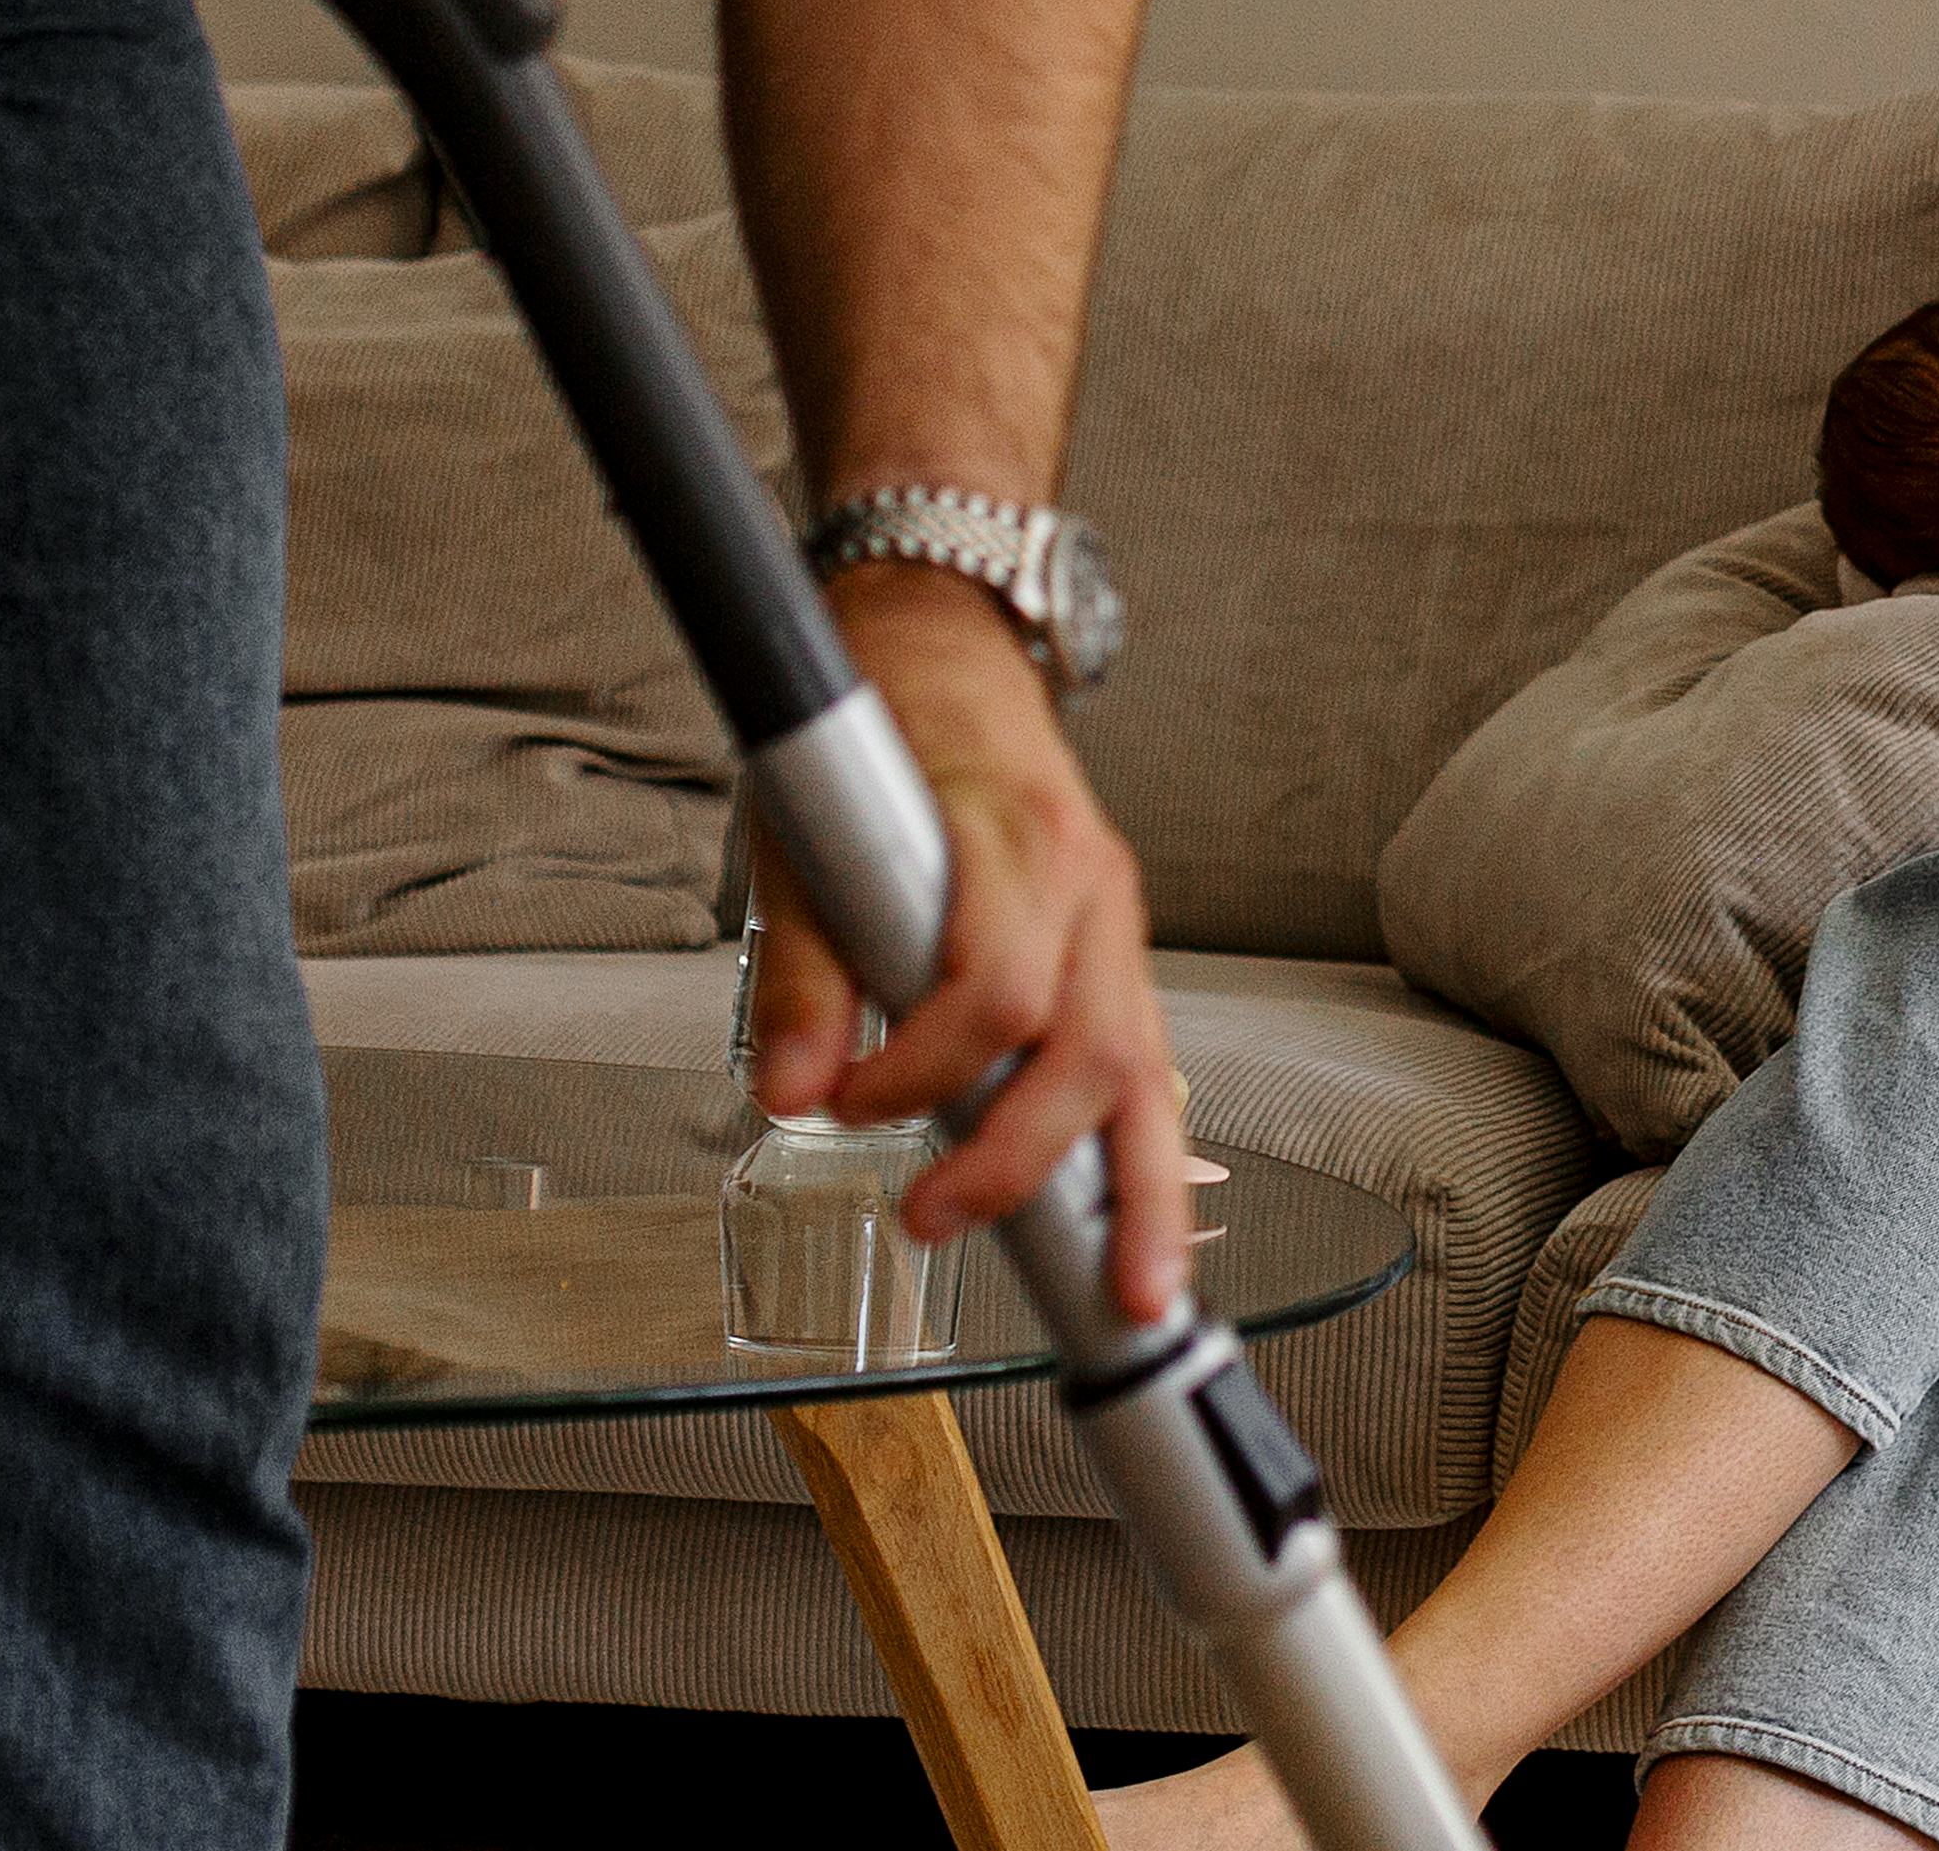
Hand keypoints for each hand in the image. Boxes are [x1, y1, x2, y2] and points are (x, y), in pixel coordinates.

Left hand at [747, 570, 1198, 1322]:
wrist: (948, 644)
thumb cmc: (878, 727)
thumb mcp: (804, 836)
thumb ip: (805, 974)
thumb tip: (790, 1096)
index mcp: (1017, 840)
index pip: (996, 990)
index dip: (920, 1072)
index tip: (844, 1108)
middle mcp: (1090, 884)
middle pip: (1094, 1050)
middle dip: (1027, 1162)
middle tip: (934, 1223)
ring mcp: (1116, 917)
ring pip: (1148, 1068)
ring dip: (1138, 1190)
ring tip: (1132, 1294)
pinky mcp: (1114, 946)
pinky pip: (1144, 1057)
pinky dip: (1140, 1148)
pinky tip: (1138, 1222)